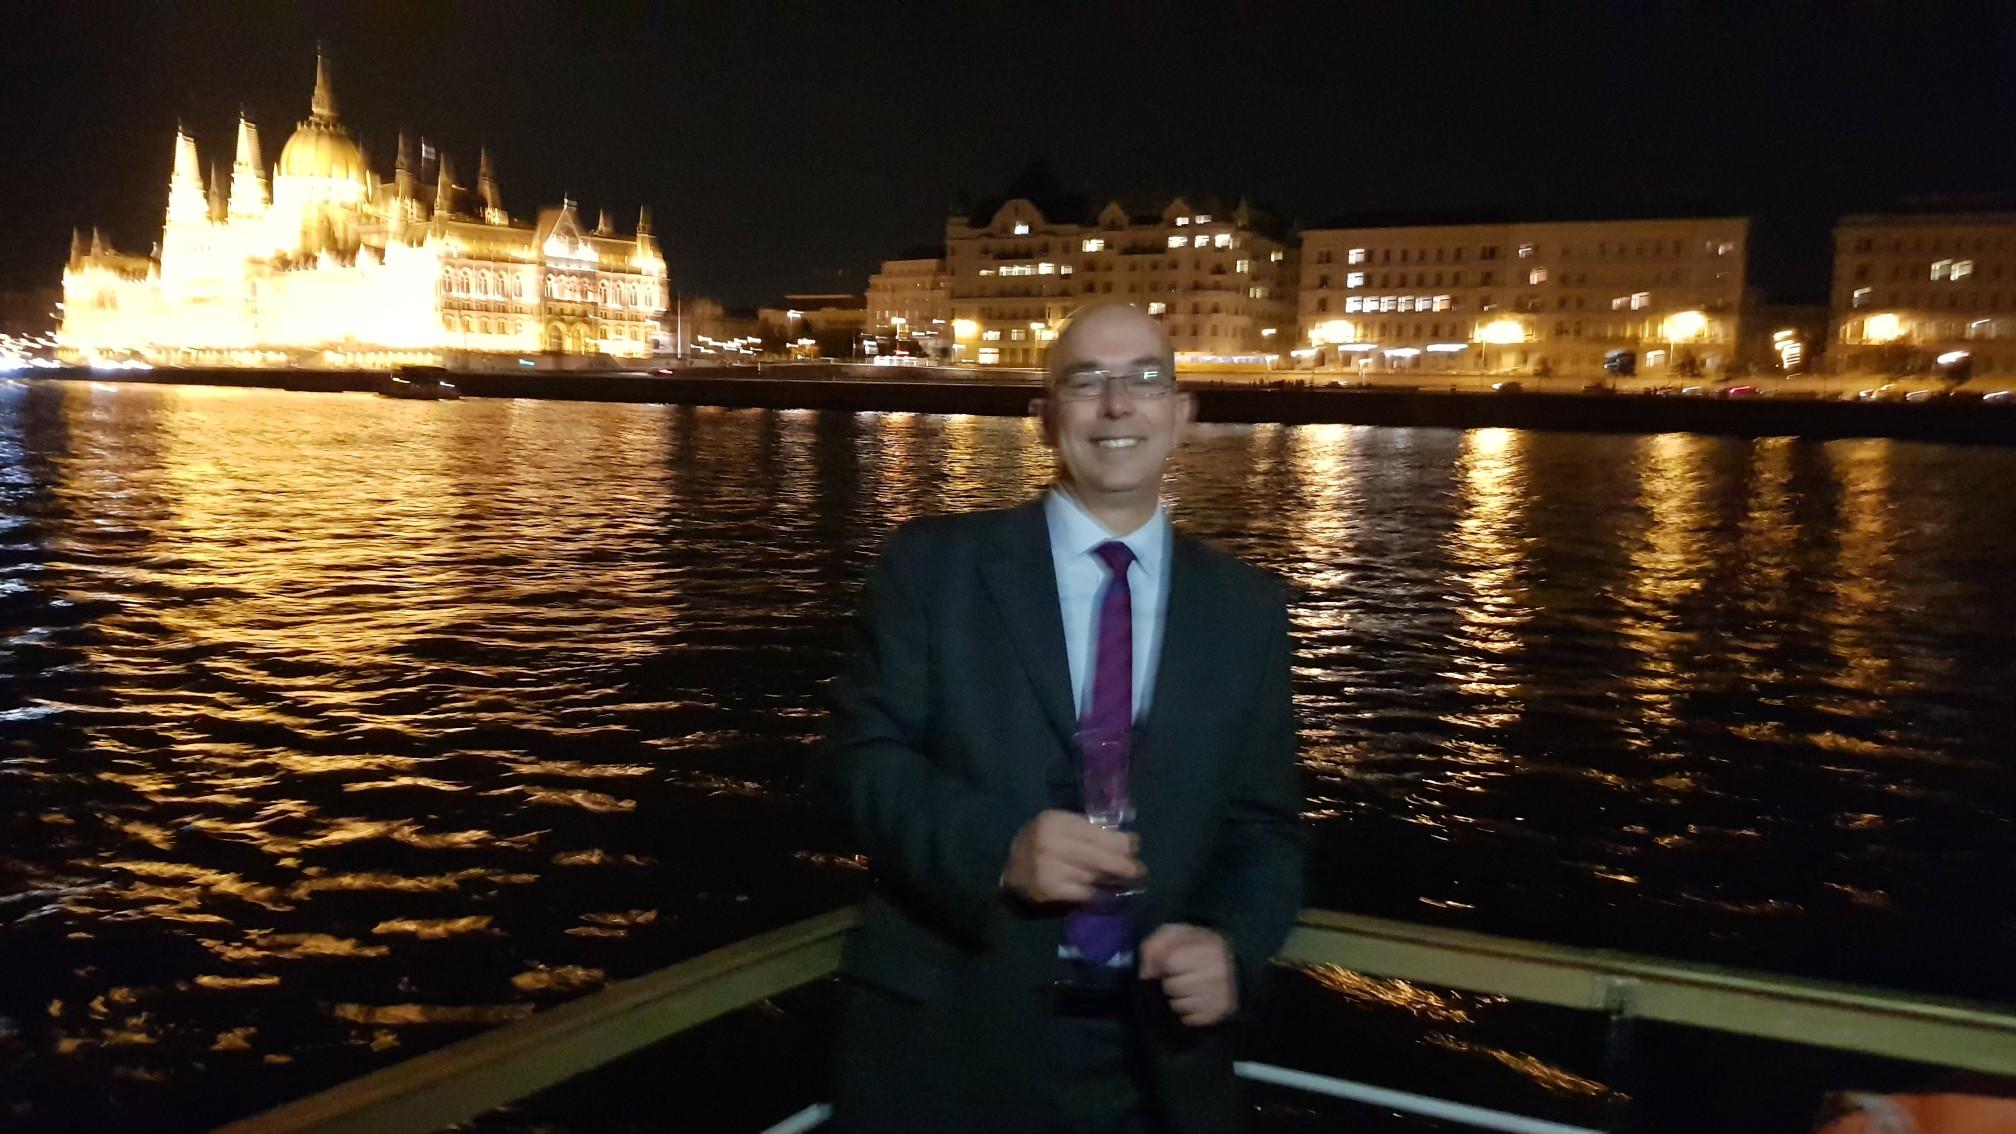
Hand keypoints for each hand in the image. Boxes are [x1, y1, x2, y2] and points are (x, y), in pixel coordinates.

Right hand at [1001, 809, 1142, 903]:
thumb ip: (1087, 830)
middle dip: (1122, 864)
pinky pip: (1083, 892)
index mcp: (1055, 821)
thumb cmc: (1041, 841)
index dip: (1120, 841)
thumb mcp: (1060, 825)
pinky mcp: (1049, 890)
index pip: (1097, 833)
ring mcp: (1049, 868)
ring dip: (1112, 879)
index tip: (1135, 846)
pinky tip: (1106, 892)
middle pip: (1098, 856)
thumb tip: (1127, 842)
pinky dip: (1097, 893)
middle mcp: (1051, 843)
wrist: (1012, 868)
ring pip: (1093, 875)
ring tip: (1125, 880)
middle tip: (1139, 871)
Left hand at [1138, 924, 1235, 1026]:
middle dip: (1170, 981)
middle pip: (1172, 987)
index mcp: (1208, 947)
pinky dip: (1187, 1012)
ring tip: (1187, 987)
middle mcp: (1217, 972)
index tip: (1166, 963)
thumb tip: (1145, 973)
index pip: (1170, 962)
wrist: (1234, 964)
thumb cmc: (1198, 946)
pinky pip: (1190, 1020)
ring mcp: (1221, 995)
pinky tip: (1195, 999)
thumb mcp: (1176, 934)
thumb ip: (1155, 946)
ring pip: (1179, 1006)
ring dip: (1177, 998)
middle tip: (1179, 976)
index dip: (1162, 963)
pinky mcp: (1220, 1013)